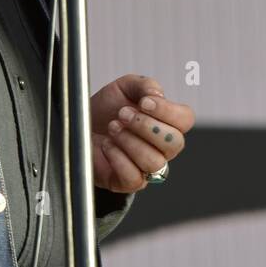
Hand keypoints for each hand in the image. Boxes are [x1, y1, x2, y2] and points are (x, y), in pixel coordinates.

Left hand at [90, 74, 195, 193]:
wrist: (80, 125)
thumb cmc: (106, 109)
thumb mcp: (124, 87)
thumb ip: (144, 85)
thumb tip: (157, 96)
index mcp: (167, 123)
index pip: (185, 120)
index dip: (167, 111)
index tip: (144, 102)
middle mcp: (162, 147)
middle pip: (174, 143)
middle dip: (146, 126)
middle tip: (122, 114)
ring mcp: (147, 167)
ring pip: (154, 162)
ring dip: (130, 141)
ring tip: (112, 128)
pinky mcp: (128, 182)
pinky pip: (134, 177)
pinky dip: (118, 158)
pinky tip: (107, 145)